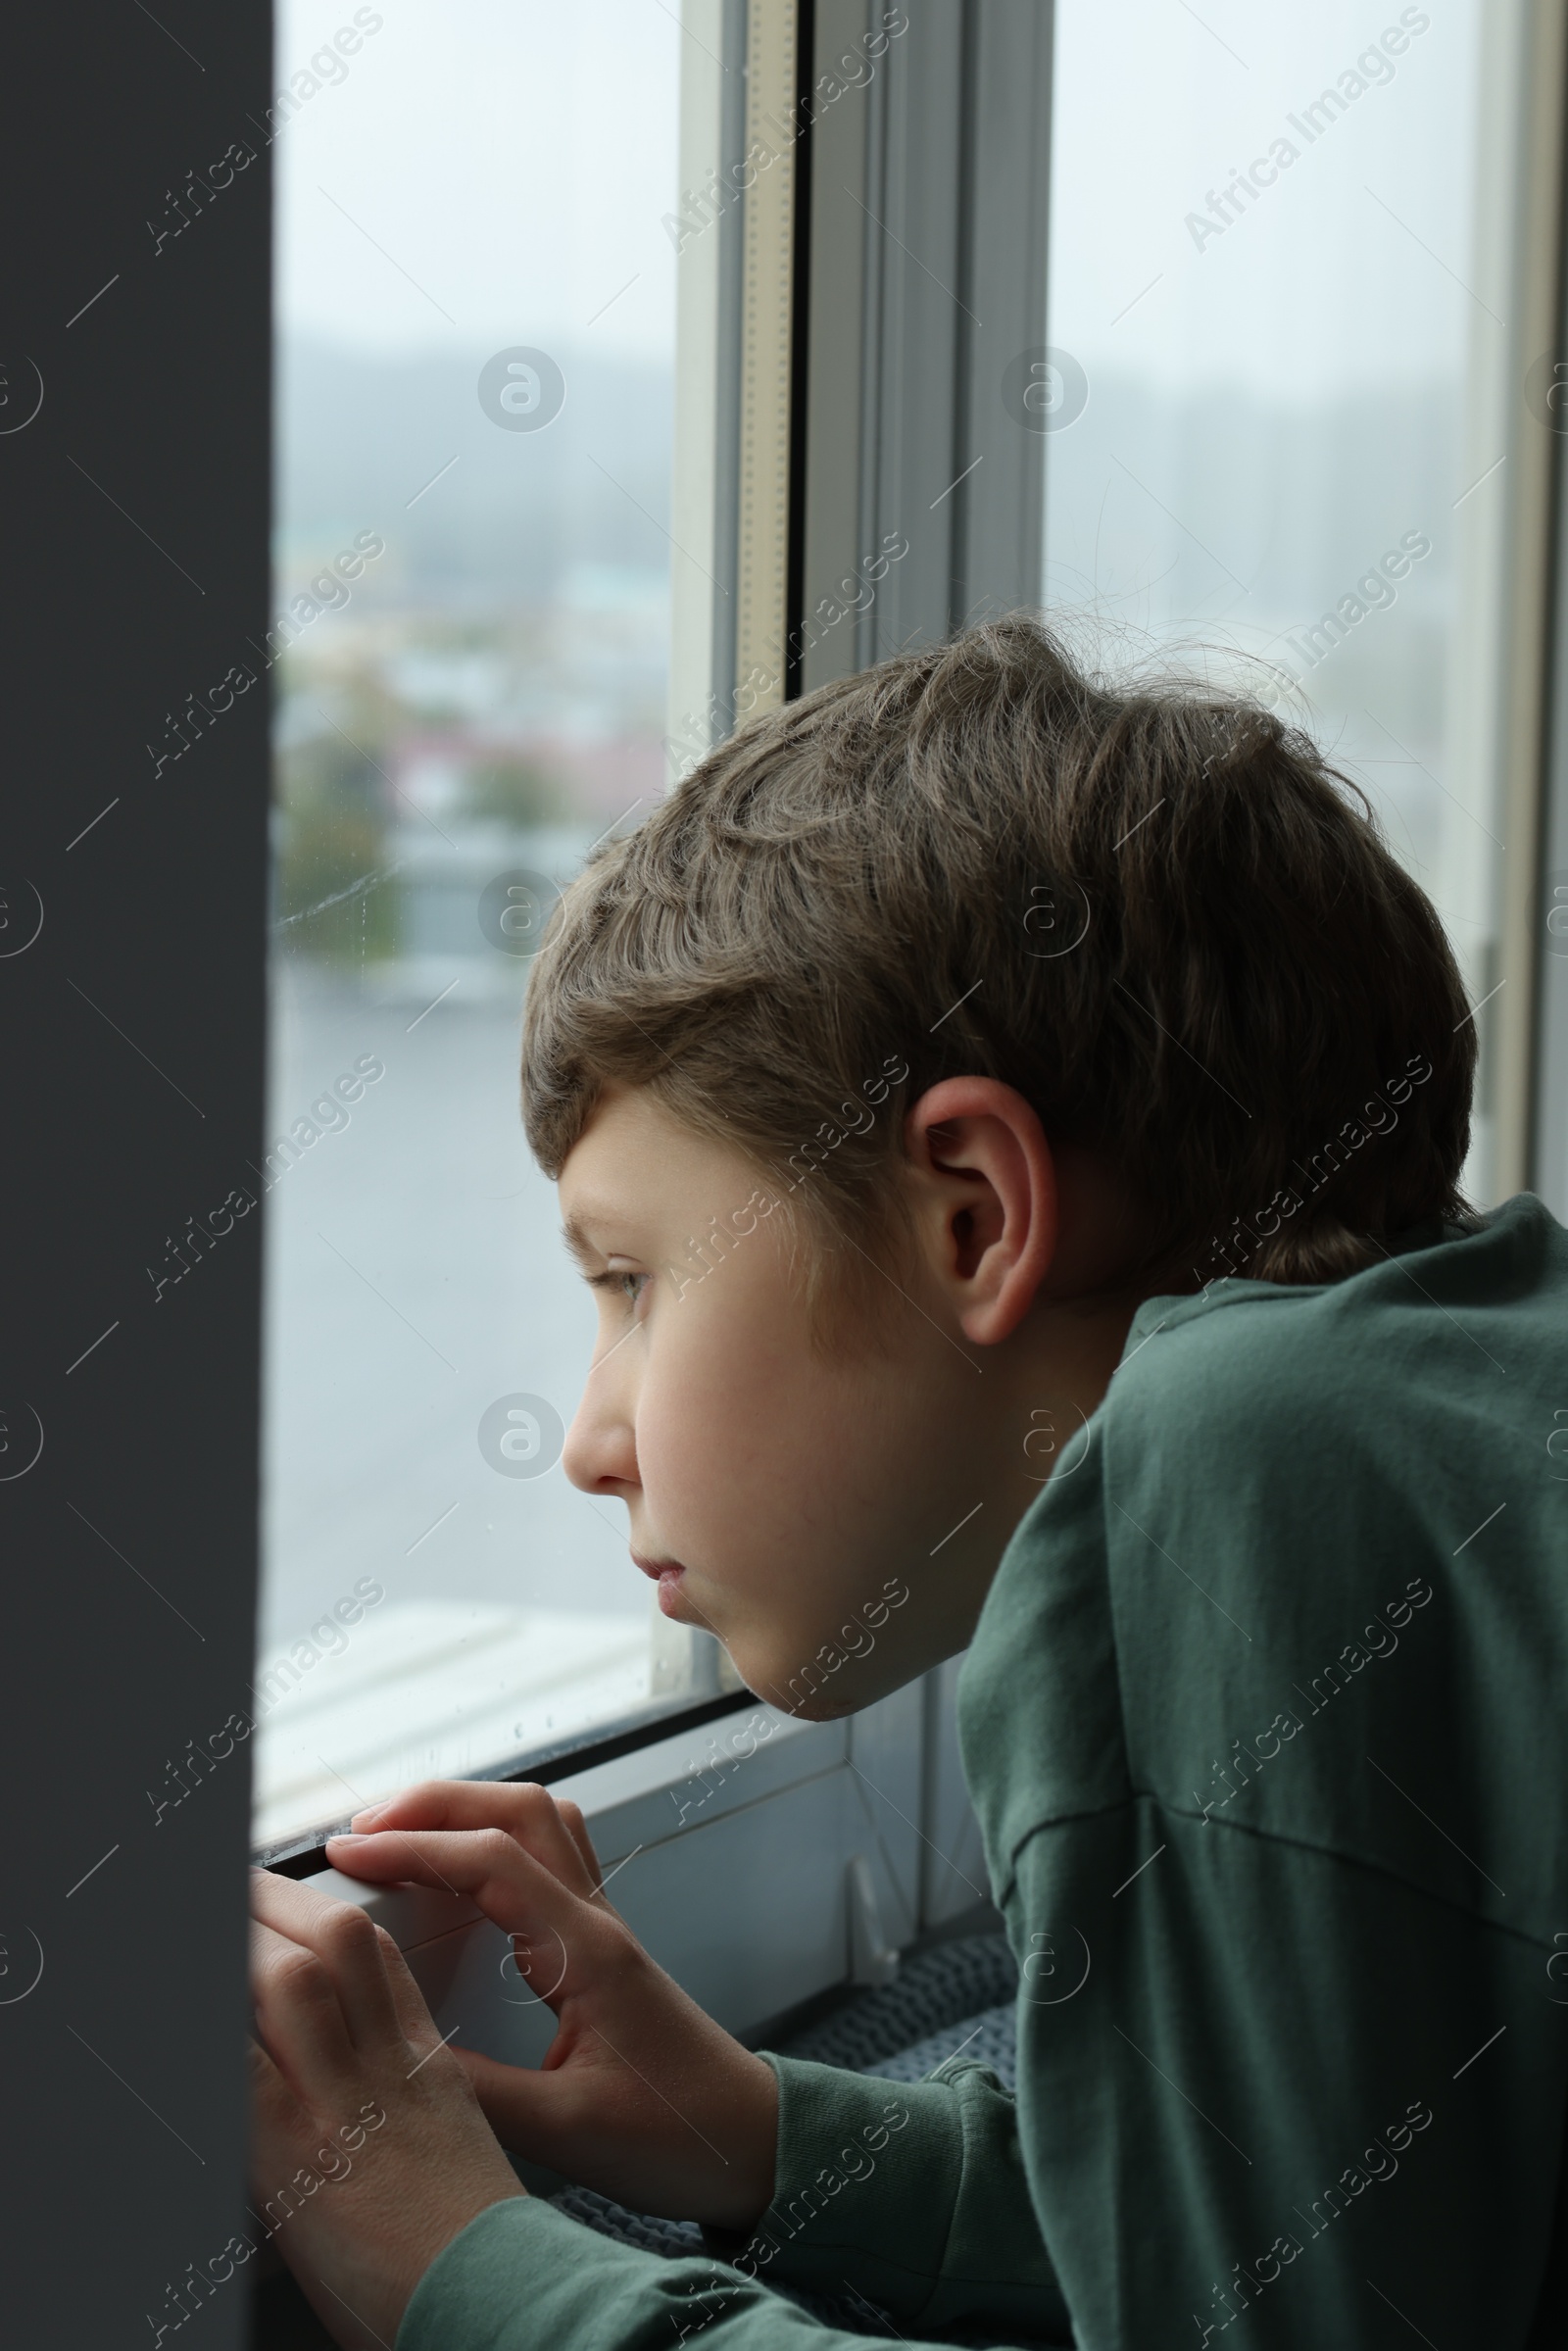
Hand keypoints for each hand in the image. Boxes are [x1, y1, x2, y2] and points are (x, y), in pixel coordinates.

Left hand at [249, 1869, 524, 2349]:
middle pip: (335, 1948)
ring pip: (293, 1982)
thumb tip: (335, 2100)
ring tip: (213, 1914)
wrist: (501, 2311)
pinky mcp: (297, 2157)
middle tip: (241, 1880)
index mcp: (427, 2073)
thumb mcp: (445, 2161)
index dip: (332, 1917)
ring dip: (243, 1938)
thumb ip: (396, 2110)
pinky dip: (213, 2024)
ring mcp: (344, 2106)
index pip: (381, 1960)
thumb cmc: (474, 2264)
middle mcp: (388, 2073)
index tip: (298, 1901)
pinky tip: (192, 2004)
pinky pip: (242, 2065)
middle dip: (280, 1902)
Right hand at [325, 1781, 778, 2232]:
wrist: (749, 2143)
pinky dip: (492, 1843)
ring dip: (467, 1812)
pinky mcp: (597, 1948)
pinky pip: (546, 1860)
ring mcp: (601, 1928)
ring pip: (538, 1823)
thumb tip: (393, 2056)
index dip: (412, 1847)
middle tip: (362, 1829)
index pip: (492, 1860)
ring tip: (398, 1836)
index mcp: (587, 1952)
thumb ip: (477, 2093)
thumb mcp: (565, 2131)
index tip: (347, 1853)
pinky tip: (455, 1879)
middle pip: (520, 1809)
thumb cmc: (677, 2139)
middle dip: (435, 1803)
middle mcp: (596, 1922)